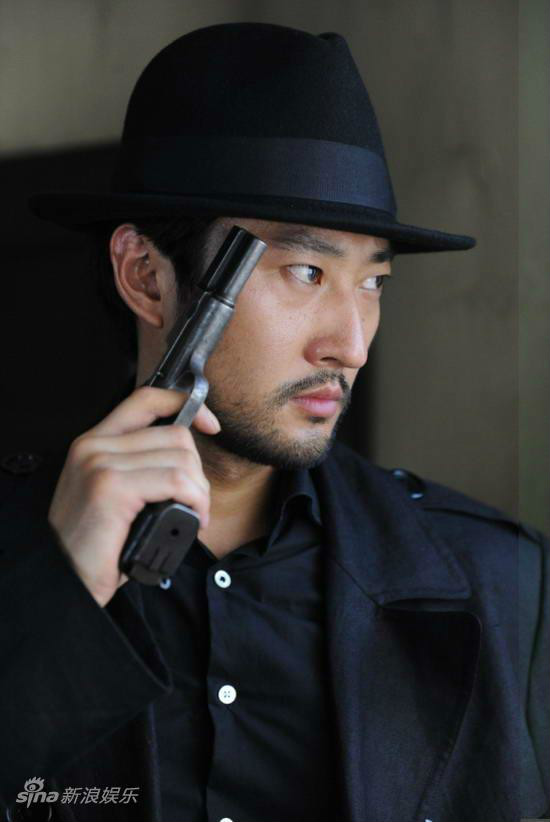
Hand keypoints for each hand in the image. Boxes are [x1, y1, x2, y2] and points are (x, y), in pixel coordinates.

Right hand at [48, 386, 219, 606]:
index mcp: (94, 442)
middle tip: (194, 501)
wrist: (66, 581)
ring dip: (200, 492)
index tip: (210, 425)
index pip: (147, 399)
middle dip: (198, 471)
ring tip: (192, 514)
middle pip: (175, 435)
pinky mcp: (112, 489)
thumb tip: (185, 454)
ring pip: (181, 460)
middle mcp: (93, 446)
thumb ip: (136, 465)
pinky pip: (177, 482)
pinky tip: (193, 520)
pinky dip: (196, 501)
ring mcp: (101, 465)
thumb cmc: (96, 545)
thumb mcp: (111, 493)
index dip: (186, 404)